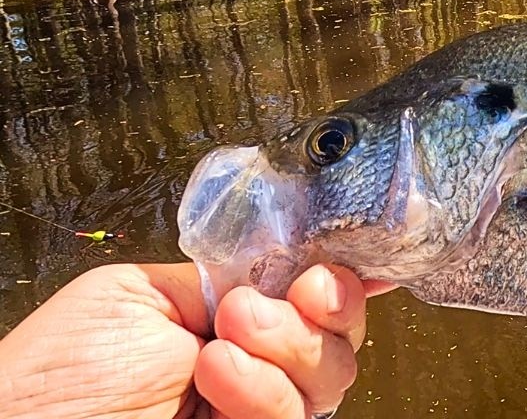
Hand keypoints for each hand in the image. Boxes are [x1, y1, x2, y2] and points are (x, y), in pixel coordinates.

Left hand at [0, 262, 391, 418]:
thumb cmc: (57, 375)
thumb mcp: (141, 291)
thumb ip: (221, 272)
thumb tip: (290, 253)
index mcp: (235, 318)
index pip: (317, 292)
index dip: (336, 275)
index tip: (318, 265)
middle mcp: (259, 365)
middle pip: (340, 332)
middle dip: (320, 305)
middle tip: (253, 304)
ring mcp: (259, 410)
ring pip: (331, 374)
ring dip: (286, 346)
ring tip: (219, 345)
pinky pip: (298, 417)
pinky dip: (264, 391)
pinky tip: (217, 373)